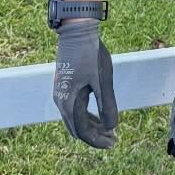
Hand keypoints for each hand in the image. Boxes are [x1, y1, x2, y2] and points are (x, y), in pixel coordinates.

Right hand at [52, 20, 117, 149]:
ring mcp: (60, 94)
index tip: (113, 142)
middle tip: (113, 140)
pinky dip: (86, 116)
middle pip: (77, 128)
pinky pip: (74, 109)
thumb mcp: (103, 80)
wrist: (76, 32)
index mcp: (69, 102)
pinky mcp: (64, 87)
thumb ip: (107, 105)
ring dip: (92, 127)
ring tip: (109, 131)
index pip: (82, 131)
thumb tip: (110, 127)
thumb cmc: (90, 55)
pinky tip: (98, 116)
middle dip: (95, 136)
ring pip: (75, 119)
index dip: (98, 140)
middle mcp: (61, 101)